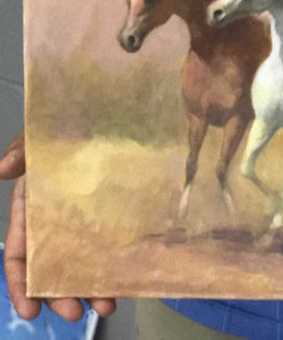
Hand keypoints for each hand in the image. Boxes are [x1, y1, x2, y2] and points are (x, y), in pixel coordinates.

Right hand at [0, 131, 116, 321]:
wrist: (111, 111)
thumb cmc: (68, 125)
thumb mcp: (41, 134)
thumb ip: (22, 149)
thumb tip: (4, 169)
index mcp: (32, 211)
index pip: (20, 256)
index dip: (21, 285)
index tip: (30, 310)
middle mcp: (58, 223)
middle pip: (52, 270)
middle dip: (60, 296)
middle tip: (75, 313)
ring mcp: (89, 221)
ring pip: (84, 265)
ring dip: (93, 290)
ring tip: (108, 305)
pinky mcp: (117, 216)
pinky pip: (114, 247)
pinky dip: (118, 267)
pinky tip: (129, 281)